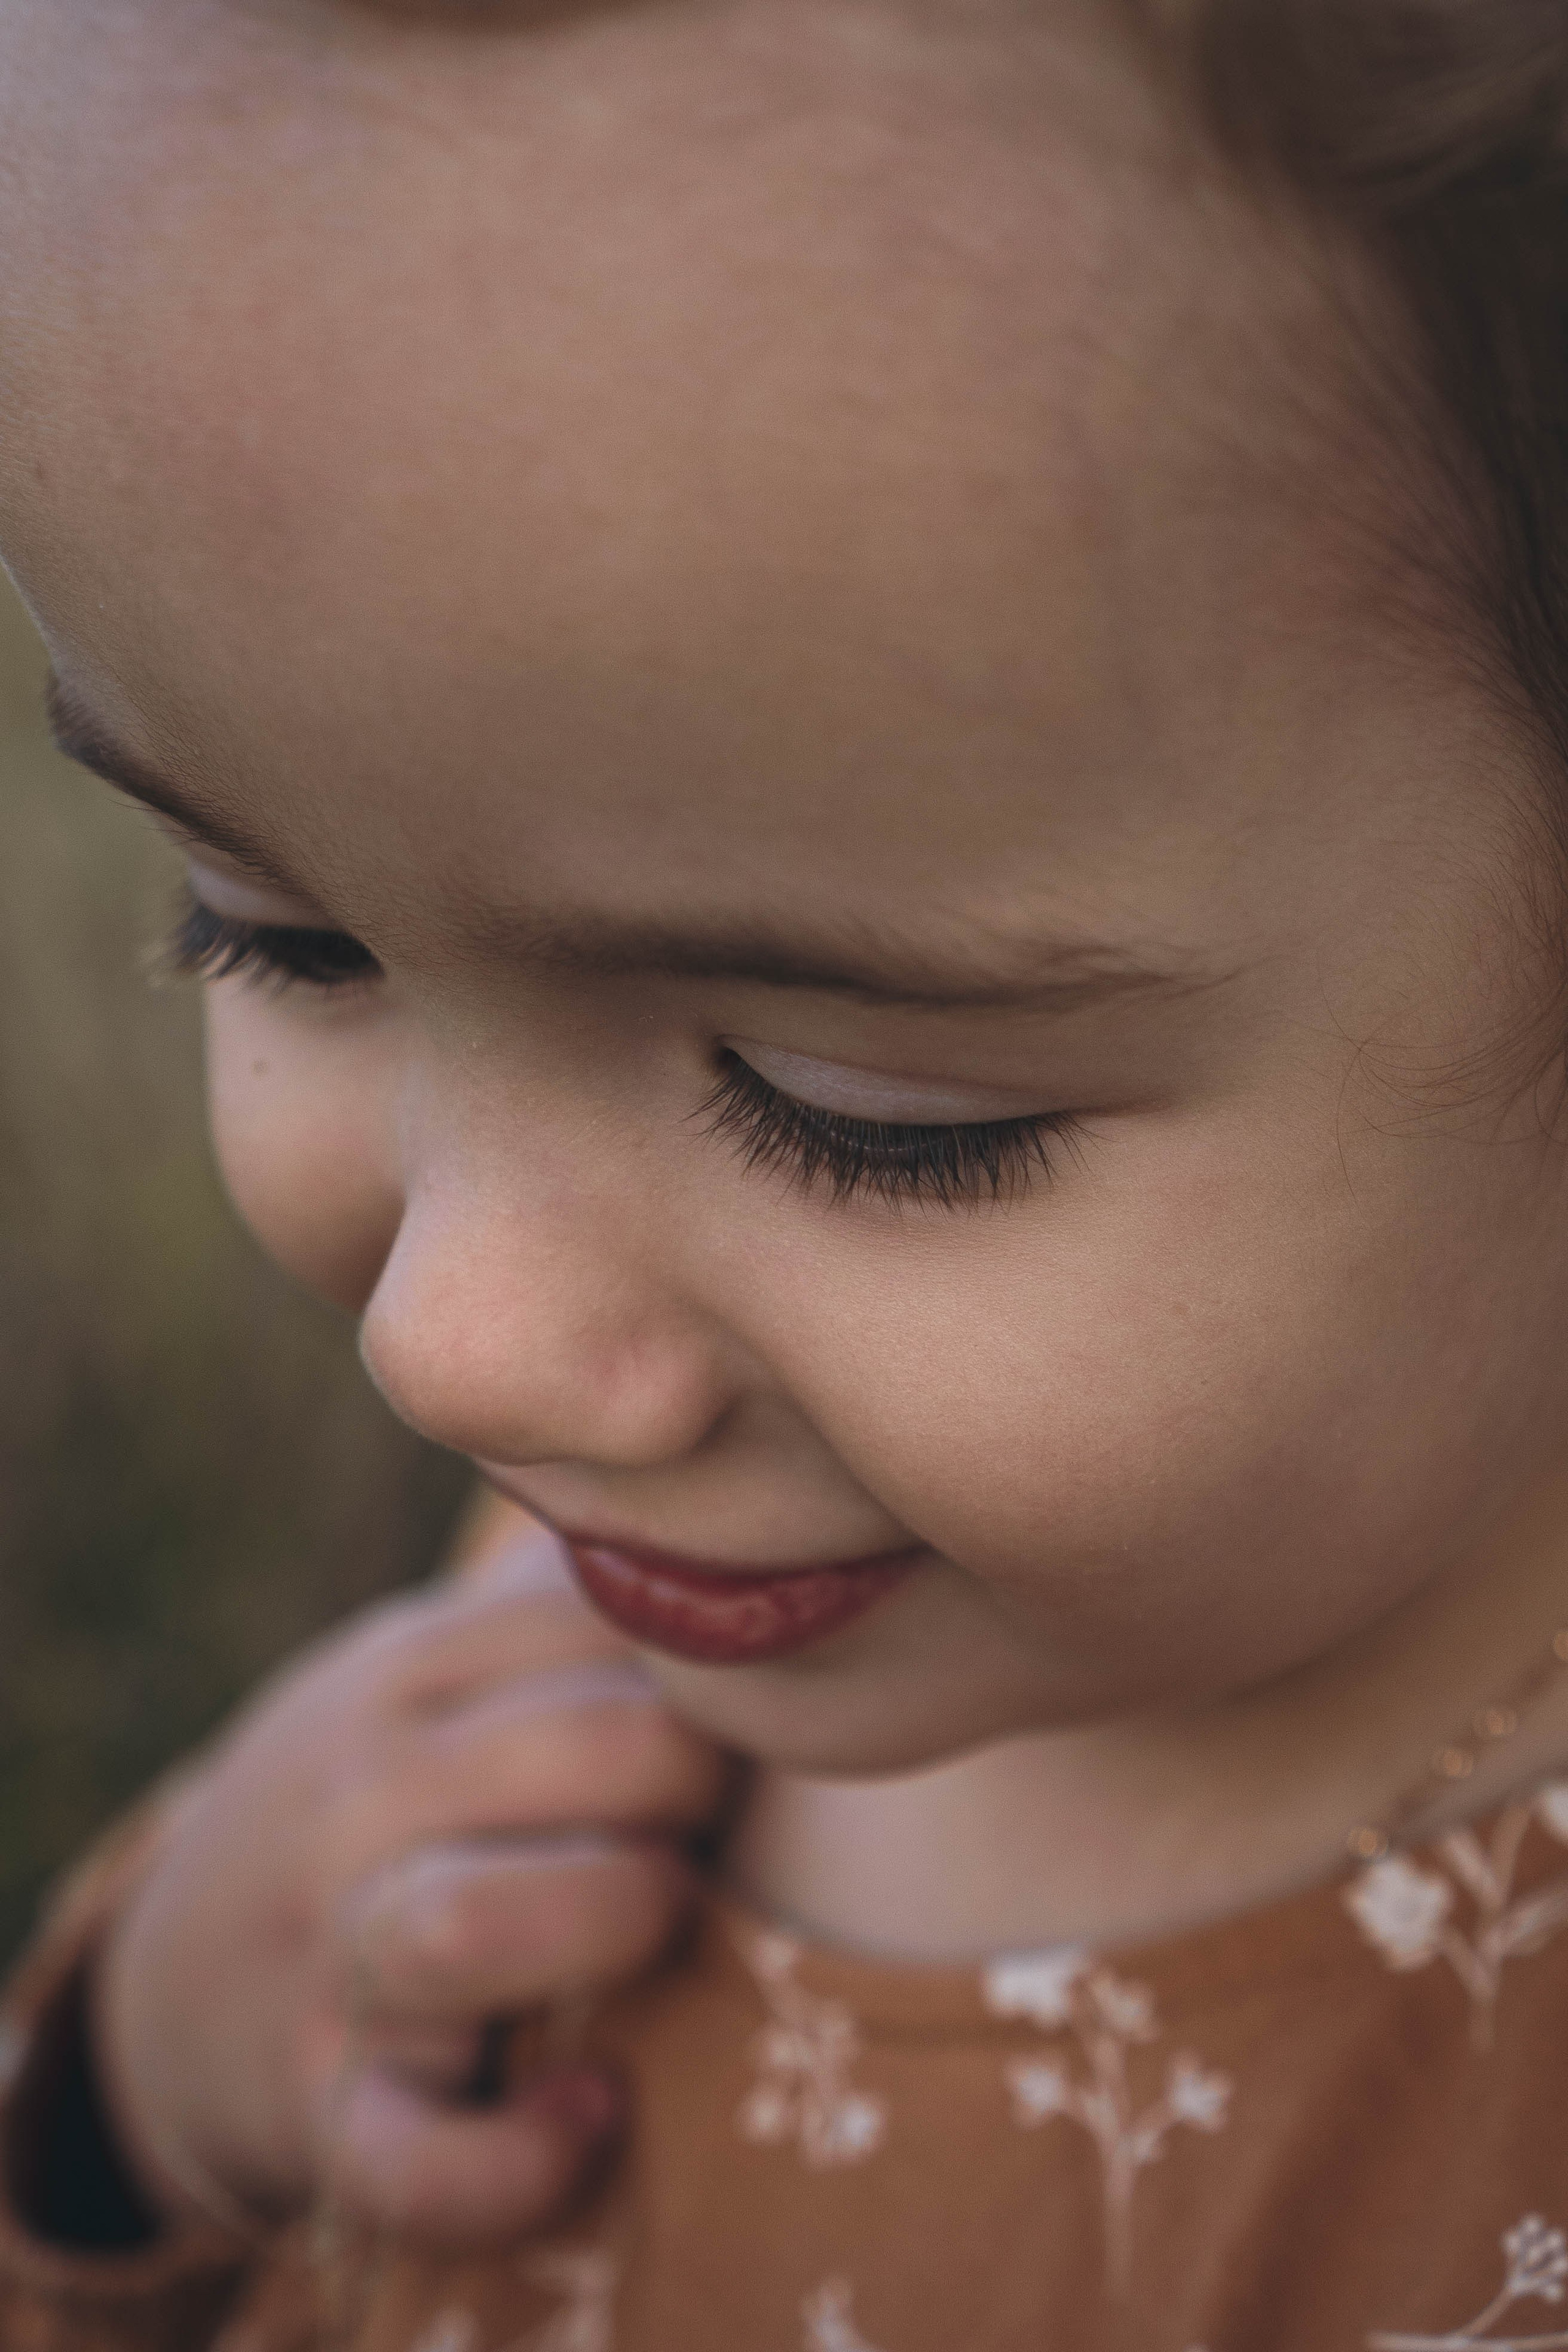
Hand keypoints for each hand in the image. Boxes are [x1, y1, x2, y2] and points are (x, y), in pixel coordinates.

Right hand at [92, 1520, 725, 2247]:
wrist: (180, 1980)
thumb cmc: (381, 1797)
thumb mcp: (432, 1668)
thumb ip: (560, 1596)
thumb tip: (718, 1490)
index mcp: (409, 1670)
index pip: (610, 1618)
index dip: (712, 1660)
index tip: (724, 1697)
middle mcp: (362, 1797)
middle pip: (597, 1751)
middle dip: (699, 1783)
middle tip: (701, 1814)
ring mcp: (334, 1953)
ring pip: (479, 1923)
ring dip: (618, 1914)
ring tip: (657, 1916)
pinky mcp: (325, 2109)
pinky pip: (418, 2156)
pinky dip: (516, 2156)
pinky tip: (593, 2109)